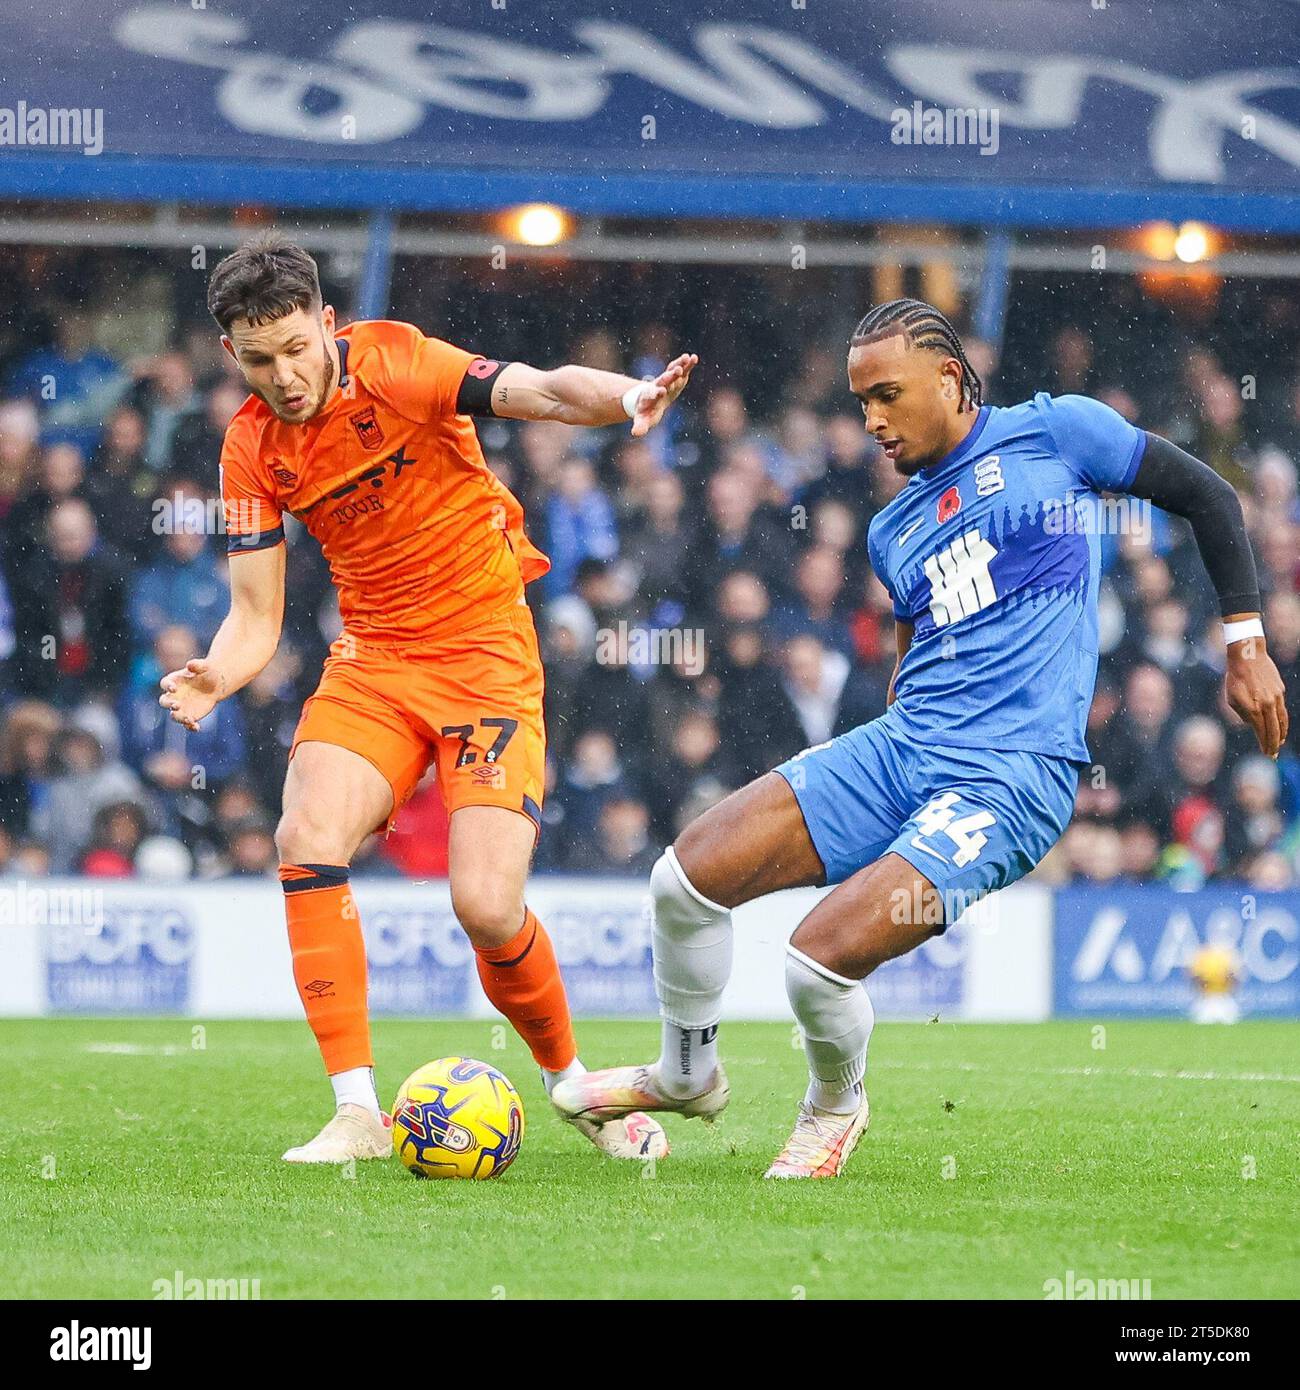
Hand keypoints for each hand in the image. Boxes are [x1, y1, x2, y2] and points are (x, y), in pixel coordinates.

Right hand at [159, 657, 224, 731]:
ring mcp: (181, 706)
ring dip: (178, 717)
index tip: (174, 688)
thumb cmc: (207, 672)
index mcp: (174, 681)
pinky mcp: (190, 715)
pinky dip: (190, 726)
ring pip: (174, 715)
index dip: (167, 686)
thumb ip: (197, 665)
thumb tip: (190, 665)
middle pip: (164, 701)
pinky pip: (186, 723)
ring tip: (189, 719)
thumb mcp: (205, 666)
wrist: (216, 684)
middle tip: (177, 705)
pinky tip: (196, 727)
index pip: (165, 683)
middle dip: (169, 704)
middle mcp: (174, 695)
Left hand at [630, 353, 697, 437]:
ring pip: (673, 371)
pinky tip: (694, 357)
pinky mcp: (675, 375)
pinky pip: (681, 368)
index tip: (661, 391)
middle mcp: (658, 385)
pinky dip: (687, 364)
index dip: (656, 393)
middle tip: (676, 371)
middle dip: (670, 376)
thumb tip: (636, 433)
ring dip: (680, 365)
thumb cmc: (647, 410)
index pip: (653, 394)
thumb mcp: (643, 419)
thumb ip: (640, 426)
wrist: (648, 397)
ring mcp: (667, 379)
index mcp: (650, 397)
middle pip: (664, 380)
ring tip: (687, 358)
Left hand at [1224, 638, 1288, 757]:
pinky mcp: (1280, 691)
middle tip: (1273, 755)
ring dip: (1281, 735)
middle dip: (1274, 745)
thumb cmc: (1234, 678)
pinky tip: (1281, 726)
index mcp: (1253, 709)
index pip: (1262, 732)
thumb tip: (1252, 724)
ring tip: (1279, 744)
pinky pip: (1283, 710)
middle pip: (1274, 730)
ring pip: (1282, 721)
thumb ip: (1243, 714)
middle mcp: (1267, 705)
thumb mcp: (1232, 699)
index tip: (1266, 754)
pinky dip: (1283, 721)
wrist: (1247, 656)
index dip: (1265, 744)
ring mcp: (1276, 698)